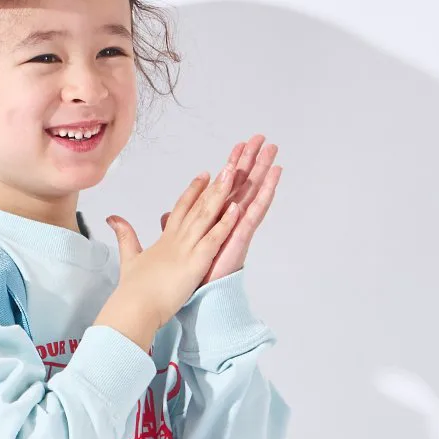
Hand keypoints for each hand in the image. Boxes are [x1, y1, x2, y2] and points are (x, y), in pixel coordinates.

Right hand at [103, 164, 246, 331]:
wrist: (134, 307)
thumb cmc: (133, 290)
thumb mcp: (128, 258)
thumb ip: (125, 236)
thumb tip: (112, 218)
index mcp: (164, 241)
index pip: (181, 210)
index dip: (193, 191)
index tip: (204, 175)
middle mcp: (176, 240)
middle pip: (196, 207)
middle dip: (212, 186)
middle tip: (226, 166)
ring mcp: (186, 250)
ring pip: (206, 217)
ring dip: (220, 196)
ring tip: (233, 176)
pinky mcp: (195, 263)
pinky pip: (213, 239)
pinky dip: (225, 224)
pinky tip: (236, 209)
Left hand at [160, 134, 281, 288]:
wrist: (183, 300)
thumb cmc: (180, 278)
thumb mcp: (171, 244)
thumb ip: (171, 226)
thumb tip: (164, 215)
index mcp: (212, 222)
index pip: (222, 188)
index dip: (229, 167)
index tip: (237, 146)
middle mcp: (226, 223)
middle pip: (241, 185)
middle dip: (251, 162)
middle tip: (261, 138)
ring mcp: (235, 231)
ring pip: (252, 195)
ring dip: (264, 173)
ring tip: (273, 152)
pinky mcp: (239, 240)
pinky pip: (254, 215)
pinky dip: (263, 198)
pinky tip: (271, 181)